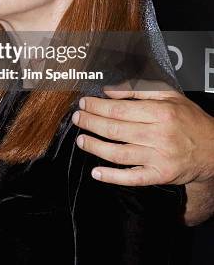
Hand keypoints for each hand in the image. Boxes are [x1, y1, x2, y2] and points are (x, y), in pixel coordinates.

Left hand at [72, 87, 213, 186]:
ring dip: (95, 147)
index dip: (97, 106)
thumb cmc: (189, 119)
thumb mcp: (169, 95)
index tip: (84, 103)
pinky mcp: (160, 176)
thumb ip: (139, 90)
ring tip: (81, 140)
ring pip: (119, 153)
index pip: (120, 109)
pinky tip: (96, 172)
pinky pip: (131, 178)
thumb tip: (109, 91)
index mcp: (160, 112)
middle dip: (91, 123)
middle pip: (115, 129)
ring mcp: (159, 157)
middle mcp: (159, 135)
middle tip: (77, 118)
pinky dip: (112, 176)